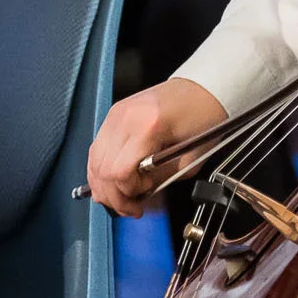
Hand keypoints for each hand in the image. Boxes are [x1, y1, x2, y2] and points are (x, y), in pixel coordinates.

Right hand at [87, 77, 227, 216]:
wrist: (202, 89)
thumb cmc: (203, 120)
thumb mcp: (189, 159)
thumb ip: (160, 180)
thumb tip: (138, 198)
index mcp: (147, 126)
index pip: (119, 171)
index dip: (128, 193)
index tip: (142, 200)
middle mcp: (125, 117)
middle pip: (101, 169)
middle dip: (114, 195)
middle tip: (130, 207)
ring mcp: (116, 114)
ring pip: (94, 161)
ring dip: (104, 184)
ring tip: (122, 196)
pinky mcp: (114, 114)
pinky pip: (97, 148)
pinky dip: (102, 169)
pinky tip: (114, 180)